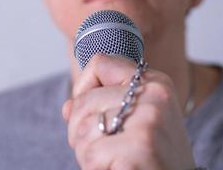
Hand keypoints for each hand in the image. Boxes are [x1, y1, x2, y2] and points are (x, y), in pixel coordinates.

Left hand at [63, 54, 194, 169]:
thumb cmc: (152, 154)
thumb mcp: (135, 120)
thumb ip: (101, 105)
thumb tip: (68, 107)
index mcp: (154, 82)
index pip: (100, 63)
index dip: (84, 89)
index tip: (94, 111)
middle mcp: (154, 94)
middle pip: (83, 100)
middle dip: (80, 129)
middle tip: (105, 146)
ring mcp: (148, 119)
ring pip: (82, 127)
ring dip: (87, 151)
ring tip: (113, 158)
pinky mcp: (140, 146)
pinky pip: (91, 154)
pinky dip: (94, 167)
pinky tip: (117, 168)